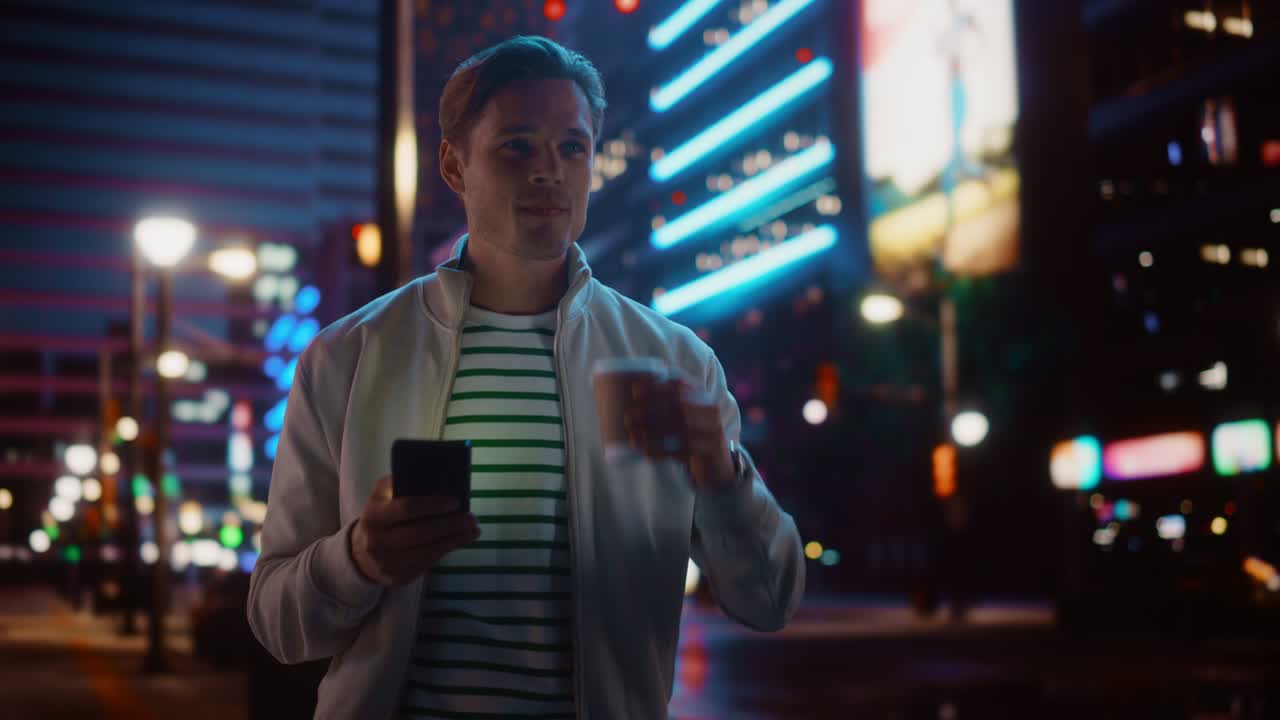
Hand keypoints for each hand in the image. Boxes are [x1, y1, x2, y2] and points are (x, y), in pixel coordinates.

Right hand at [350, 476, 479, 585]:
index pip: (407, 508)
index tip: (456, 501)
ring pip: (427, 551)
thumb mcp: (383, 495)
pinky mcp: (397, 577)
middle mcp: (377, 541)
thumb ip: (401, 484)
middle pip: (421, 532)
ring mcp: (386, 562)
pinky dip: (447, 550)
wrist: (363, 551)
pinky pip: (427, 564)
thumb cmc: (383, 515)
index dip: (434, 505)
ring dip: (455, 540)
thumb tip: (438, 480)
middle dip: (451, 524)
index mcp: (374, 515)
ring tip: (473, 530)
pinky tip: (461, 540)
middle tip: (472, 517)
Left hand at [624, 376, 736, 492]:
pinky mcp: (709, 452)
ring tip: (633, 437)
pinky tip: (646, 453)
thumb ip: (667, 403)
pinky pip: (683, 451)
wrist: (717, 462)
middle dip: (651, 411)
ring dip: (653, 434)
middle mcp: (710, 411)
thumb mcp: (686, 415)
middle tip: (628, 417)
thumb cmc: (693, 434)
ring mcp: (712, 432)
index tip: (635, 390)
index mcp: (702, 397)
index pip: (680, 386)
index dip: (657, 387)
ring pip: (680, 431)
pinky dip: (662, 452)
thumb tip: (633, 391)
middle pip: (678, 408)